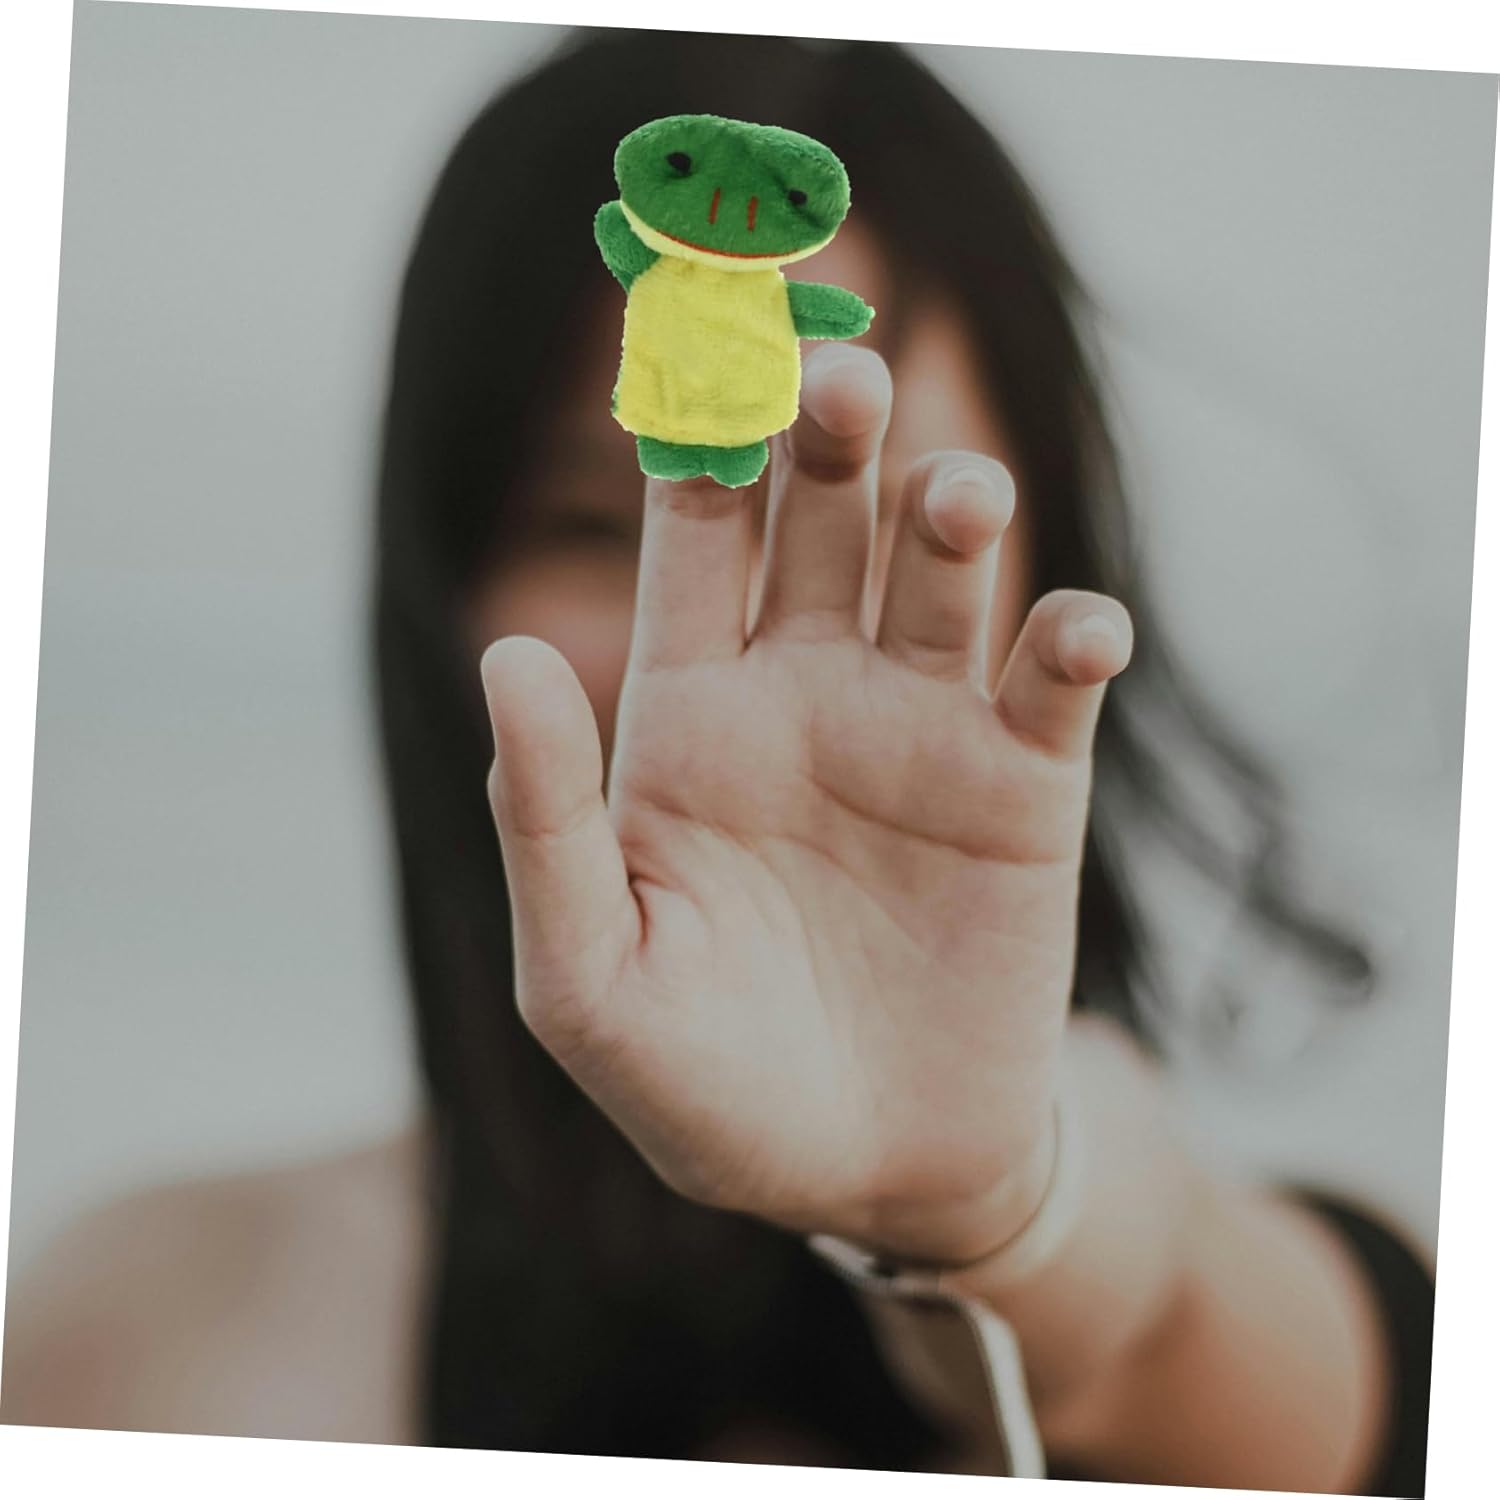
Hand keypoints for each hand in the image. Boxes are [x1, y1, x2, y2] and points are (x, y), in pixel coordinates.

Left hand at [480, 345, 1132, 1263]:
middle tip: (843, 387)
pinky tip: (1072, 634)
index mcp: (689, 716)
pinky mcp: (1025, 789)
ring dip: (955, 513)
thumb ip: (542, 821)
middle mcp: (806, 694)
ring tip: (953, 501)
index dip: (693, 448)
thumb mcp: (589, 976)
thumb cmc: (702, 1088)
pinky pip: (1056, 680)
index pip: (691, 542)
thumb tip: (506, 654)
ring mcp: (920, 731)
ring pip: (943, 572)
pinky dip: (1071, 637)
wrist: (866, 1175)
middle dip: (832, 443)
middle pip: (822, 520)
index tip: (699, 348)